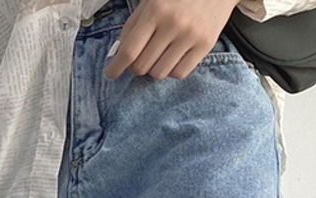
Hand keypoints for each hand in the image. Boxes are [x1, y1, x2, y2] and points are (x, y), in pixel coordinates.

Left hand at [103, 0, 238, 81]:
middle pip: (142, 66)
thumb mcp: (151, 0)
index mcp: (156, 10)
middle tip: (139, 58)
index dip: (116, 67)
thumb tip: (118, 53)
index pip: (130, 50)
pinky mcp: (205, 45)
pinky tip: (173, 57)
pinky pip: (179, 73)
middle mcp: (173, 24)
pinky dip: (171, 70)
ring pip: (159, 73)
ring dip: (154, 68)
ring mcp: (190, 36)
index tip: (110, 73)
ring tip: (159, 54)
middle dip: (135, 66)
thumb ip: (133, 25)